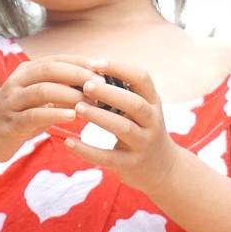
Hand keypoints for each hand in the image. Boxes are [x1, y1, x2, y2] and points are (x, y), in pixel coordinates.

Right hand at [0, 55, 101, 164]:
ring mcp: (11, 100)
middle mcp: (17, 81)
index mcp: (26, 71)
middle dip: (77, 74)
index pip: (57, 59)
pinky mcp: (9, 121)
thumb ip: (61, 91)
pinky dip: (55, 113)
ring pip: (43, 90)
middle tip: (100, 83)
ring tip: (90, 100)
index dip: (80, 61)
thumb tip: (95, 86)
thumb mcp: (40, 101)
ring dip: (69, 94)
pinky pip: (34, 114)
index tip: (103, 66)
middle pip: (50, 70)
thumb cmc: (19, 118)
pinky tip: (72, 116)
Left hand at [64, 58, 180, 196]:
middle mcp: (152, 121)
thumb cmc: (141, 128)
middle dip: (109, 92)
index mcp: (153, 101)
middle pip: (134, 103)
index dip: (120, 68)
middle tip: (86, 85)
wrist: (161, 168)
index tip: (95, 63)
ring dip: (99, 116)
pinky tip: (69, 142)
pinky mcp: (131, 164)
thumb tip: (87, 70)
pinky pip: (108, 157)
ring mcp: (144, 143)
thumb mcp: (140, 108)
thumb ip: (121, 92)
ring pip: (124, 128)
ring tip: (78, 108)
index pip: (141, 78)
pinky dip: (87, 150)